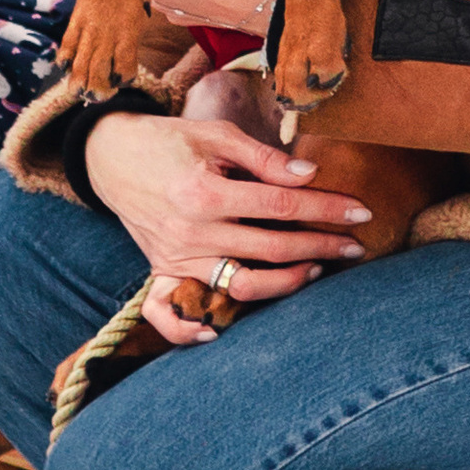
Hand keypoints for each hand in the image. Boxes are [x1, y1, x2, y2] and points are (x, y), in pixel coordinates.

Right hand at [82, 109, 370, 343]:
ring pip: (242, 286)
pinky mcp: (159, 272)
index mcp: (206, 192)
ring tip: (315, 270)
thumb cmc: (169, 140)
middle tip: (354, 245)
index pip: (282, 205)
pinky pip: (170, 314)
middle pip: (272, 248)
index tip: (360, 211)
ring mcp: (175, 257)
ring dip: (285, 283)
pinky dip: (190, 330)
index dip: (326, 208)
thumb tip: (309, 177)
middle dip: (321, 246)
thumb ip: (264, 158)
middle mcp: (191, 231)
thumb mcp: (216, 135)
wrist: (109, 155)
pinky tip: (217, 333)